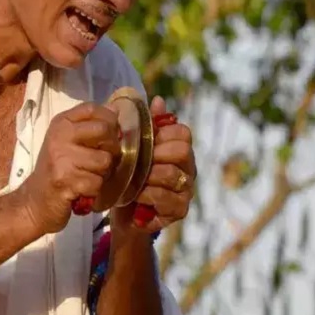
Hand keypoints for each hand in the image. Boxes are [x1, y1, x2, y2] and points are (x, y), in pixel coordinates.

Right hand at [18, 102, 120, 235]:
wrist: (35, 201)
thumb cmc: (57, 170)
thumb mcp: (69, 142)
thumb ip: (90, 126)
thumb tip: (116, 110)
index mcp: (61, 123)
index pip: (91, 108)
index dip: (109, 119)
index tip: (111, 134)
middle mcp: (59, 136)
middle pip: (103, 130)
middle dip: (112, 148)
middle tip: (104, 159)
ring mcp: (61, 158)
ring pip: (104, 160)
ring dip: (103, 173)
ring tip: (89, 176)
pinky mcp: (65, 180)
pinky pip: (97, 182)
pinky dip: (95, 190)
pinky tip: (83, 189)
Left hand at [111, 96, 195, 236]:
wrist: (125, 214)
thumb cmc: (130, 179)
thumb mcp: (134, 150)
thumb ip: (146, 126)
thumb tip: (158, 100)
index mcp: (180, 150)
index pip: (183, 132)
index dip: (161, 134)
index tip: (141, 142)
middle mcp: (188, 169)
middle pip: (183, 151)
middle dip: (156, 154)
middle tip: (137, 162)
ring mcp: (187, 190)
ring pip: (172, 174)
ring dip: (147, 177)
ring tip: (133, 181)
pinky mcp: (180, 209)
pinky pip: (166, 197)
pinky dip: (147, 195)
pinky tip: (136, 197)